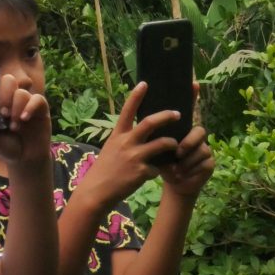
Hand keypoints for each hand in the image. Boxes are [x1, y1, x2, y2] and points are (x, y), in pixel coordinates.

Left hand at [0, 71, 51, 166]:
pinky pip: (36, 99)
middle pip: (8, 80)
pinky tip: (24, 119)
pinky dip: (29, 108)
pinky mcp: (40, 107)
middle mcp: (11, 97)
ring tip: (13, 125)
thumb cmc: (6, 146)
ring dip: (16, 107)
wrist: (26, 158)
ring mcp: (26, 101)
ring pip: (21, 91)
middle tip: (2, 112)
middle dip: (4, 93)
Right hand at [73, 82, 182, 209]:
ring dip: (172, 144)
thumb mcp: (111, 149)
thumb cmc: (105, 169)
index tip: (145, 83)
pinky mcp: (142, 172)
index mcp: (117, 135)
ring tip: (176, 145)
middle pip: (150, 123)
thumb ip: (126, 140)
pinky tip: (152, 174)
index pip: (127, 111)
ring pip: (162, 144)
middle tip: (178, 114)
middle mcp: (126, 143)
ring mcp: (134, 157)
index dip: (136, 96)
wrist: (97, 191)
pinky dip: (158, 170)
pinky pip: (158, 167)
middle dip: (166, 116)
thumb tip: (144, 133)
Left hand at [159, 124, 213, 198]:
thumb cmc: (166, 166)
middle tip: (177, 154)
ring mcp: (206, 151)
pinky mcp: (210, 164)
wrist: (175, 183)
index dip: (184, 127)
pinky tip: (182, 174)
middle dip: (188, 142)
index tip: (173, 138)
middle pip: (200, 132)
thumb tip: (158, 142)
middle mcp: (197, 140)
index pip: (187, 123)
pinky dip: (192, 170)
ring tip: (175, 170)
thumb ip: (159, 147)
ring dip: (187, 161)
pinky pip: (205, 164)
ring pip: (203, 150)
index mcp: (184, 134)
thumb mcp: (159, 157)